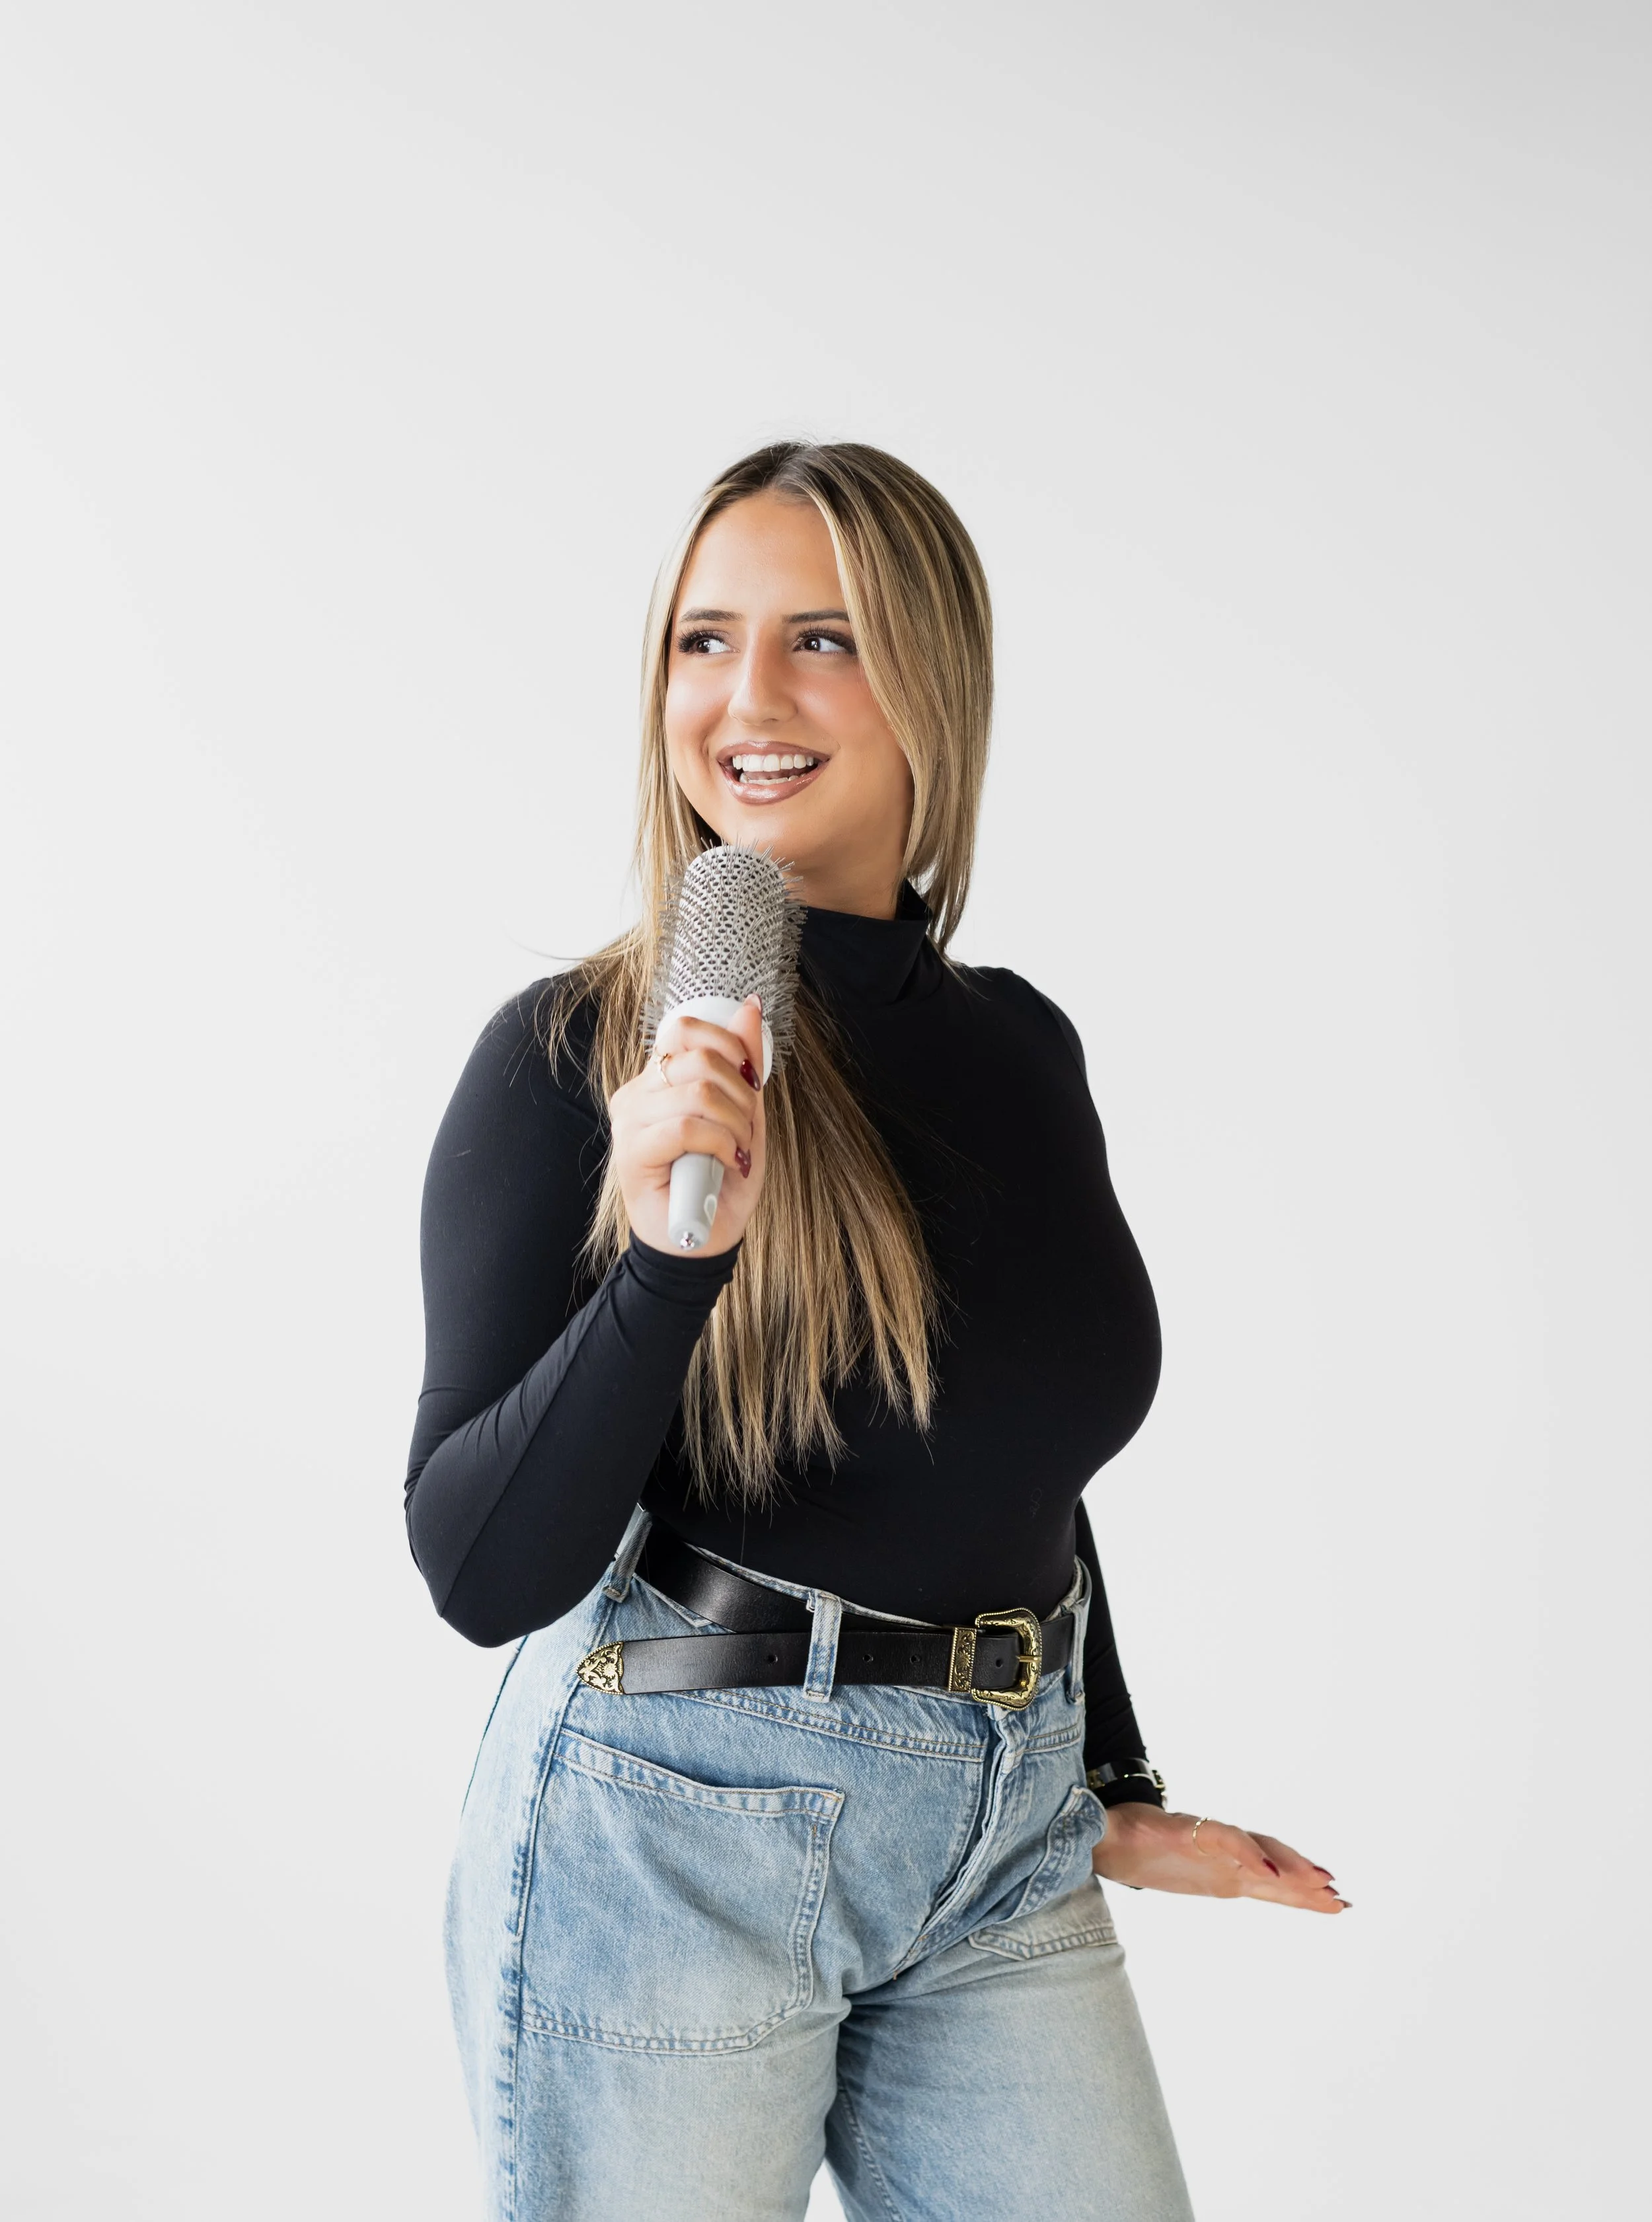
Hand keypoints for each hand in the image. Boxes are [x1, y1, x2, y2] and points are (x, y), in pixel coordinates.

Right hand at [607, 995, 766, 1258]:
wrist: (703, 1239)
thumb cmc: (718, 1180)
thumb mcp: (744, 1115)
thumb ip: (743, 1064)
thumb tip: (750, 1006)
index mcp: (658, 1079)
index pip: (685, 1030)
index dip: (729, 1047)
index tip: (750, 1083)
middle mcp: (637, 1093)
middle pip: (699, 1058)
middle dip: (741, 1093)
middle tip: (746, 1128)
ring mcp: (630, 1122)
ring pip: (697, 1091)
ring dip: (736, 1124)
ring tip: (737, 1151)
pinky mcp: (632, 1152)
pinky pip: (687, 1127)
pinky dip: (721, 1143)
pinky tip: (726, 1162)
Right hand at [1092, 1803, 1349, 1912]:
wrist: (1105, 1840)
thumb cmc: (1145, 1854)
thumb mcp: (1192, 1877)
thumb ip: (1219, 1879)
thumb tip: (1249, 1886)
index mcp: (1226, 1871)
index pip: (1275, 1879)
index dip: (1305, 1891)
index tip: (1334, 1903)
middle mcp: (1224, 1858)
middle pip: (1276, 1866)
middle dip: (1309, 1884)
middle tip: (1340, 1899)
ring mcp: (1208, 1845)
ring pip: (1260, 1852)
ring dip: (1292, 1869)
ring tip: (1320, 1883)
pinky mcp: (1189, 1832)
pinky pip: (1227, 1843)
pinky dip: (1250, 1855)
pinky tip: (1269, 1872)